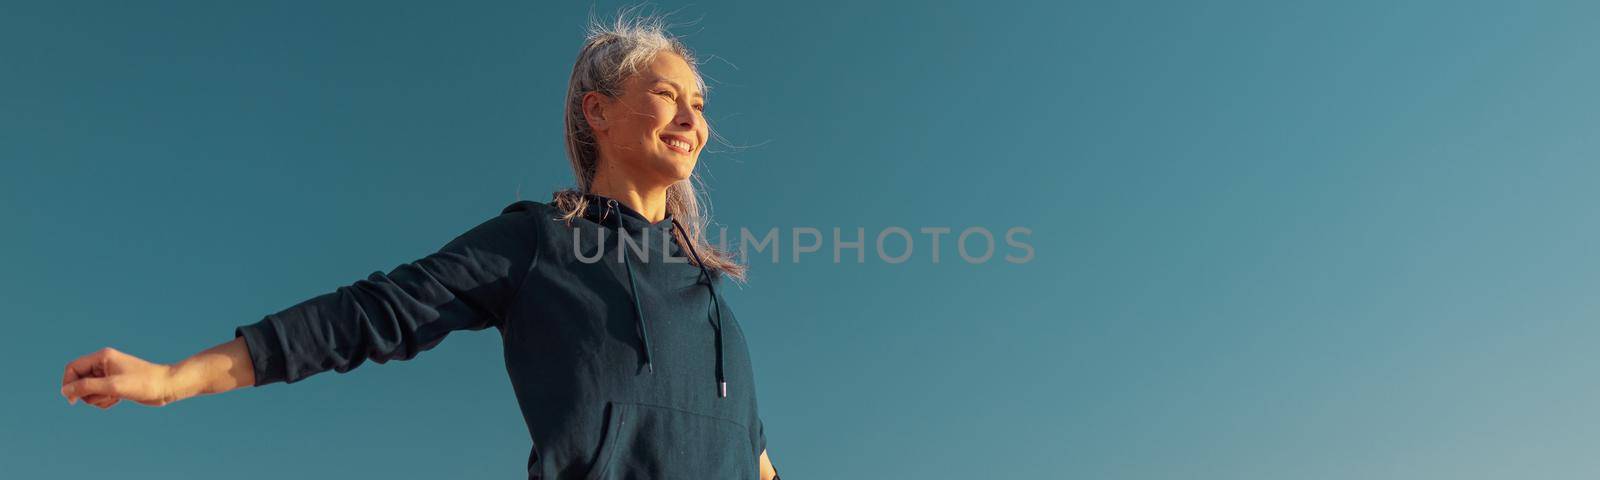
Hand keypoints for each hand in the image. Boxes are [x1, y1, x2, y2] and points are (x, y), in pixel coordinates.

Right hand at [61, 347, 180, 408]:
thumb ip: (87, 387)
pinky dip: (105, 401)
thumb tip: (65, 391)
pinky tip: (118, 400)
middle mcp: (104, 364)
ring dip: (98, 399)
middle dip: (88, 393)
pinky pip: (100, 396)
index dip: (69, 383)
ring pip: (89, 391)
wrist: (166, 387)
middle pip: (79, 381)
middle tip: (104, 396)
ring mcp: (109, 375)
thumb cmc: (143, 383)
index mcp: (102, 357)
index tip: (72, 399)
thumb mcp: (112, 386)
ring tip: (115, 397)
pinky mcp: (115, 386)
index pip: (73, 367)